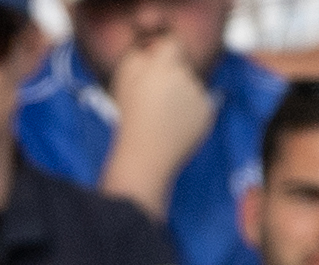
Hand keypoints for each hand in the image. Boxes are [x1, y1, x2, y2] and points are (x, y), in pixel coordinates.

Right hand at [109, 35, 214, 196]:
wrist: (145, 156)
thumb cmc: (128, 119)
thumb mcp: (122, 81)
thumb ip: (136, 57)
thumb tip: (150, 48)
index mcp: (164, 67)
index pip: (172, 44)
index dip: (162, 53)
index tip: (154, 65)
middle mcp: (186, 77)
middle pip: (180, 69)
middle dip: (168, 79)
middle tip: (150, 100)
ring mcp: (199, 95)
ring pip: (189, 89)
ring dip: (177, 98)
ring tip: (159, 119)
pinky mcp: (206, 114)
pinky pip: (197, 108)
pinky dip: (186, 115)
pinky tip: (170, 128)